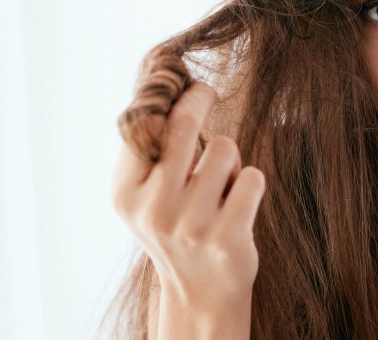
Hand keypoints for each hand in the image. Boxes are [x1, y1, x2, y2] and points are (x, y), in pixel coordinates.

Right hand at [111, 82, 266, 307]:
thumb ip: (148, 149)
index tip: (184, 83)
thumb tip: (165, 85)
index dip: (168, 95)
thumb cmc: (176, 225)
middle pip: (183, 124)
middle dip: (199, 97)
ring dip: (229, 157)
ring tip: (220, 185)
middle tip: (207, 91)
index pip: (144, 124)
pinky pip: (252, 177)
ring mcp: (190, 226)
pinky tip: (238, 205)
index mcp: (126, 194)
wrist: (201, 293)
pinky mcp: (227, 238)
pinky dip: (250, 182)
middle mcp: (153, 210)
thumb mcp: (146, 194)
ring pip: (224, 147)